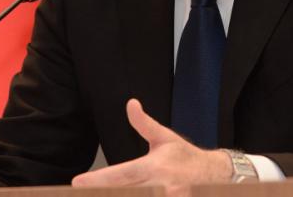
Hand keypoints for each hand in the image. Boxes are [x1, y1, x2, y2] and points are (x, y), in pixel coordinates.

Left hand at [72, 99, 231, 195]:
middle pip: (123, 193)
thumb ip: (144, 124)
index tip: (78, 182)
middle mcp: (159, 186)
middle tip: (80, 192)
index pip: (121, 174)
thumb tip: (131, 104)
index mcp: (155, 166)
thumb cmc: (185, 156)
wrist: (214, 175)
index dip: (99, 179)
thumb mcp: (164, 138)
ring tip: (97, 195)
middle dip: (101, 194)